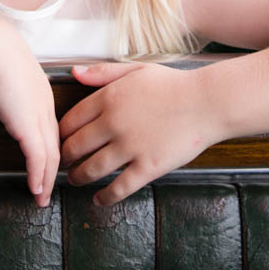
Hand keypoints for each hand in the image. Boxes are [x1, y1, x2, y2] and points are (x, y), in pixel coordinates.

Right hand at [0, 20, 58, 206]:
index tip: (49, 160)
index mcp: (40, 90)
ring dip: (47, 178)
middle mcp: (44, 104)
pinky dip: (39, 176)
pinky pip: (38, 158)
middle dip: (53, 166)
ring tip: (43, 196)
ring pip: (50, 154)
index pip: (49, 124)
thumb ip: (2, 80)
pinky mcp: (28, 125)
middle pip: (55, 142)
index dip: (50, 144)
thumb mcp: (0, 66)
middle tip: (50, 185)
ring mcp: (38, 115)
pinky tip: (37, 190)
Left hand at [59, 63, 224, 205]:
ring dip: (78, 178)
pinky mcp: (148, 166)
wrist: (207, 102)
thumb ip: (103, 72)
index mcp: (108, 98)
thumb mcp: (136, 70)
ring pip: (92, 169)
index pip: (71, 120)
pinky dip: (105, 197)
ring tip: (76, 181)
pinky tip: (99, 199)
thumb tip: (75, 73)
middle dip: (65, 158)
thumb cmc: (174, 84)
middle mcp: (114, 123)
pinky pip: (119, 187)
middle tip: (62, 163)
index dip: (62, 133)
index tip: (61, 139)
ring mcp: (130, 147)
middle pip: (76, 146)